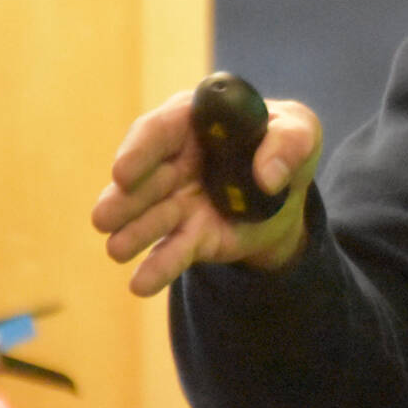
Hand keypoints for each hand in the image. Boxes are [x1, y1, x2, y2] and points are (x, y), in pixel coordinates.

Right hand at [90, 87, 322, 295]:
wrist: (289, 196)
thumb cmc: (287, 147)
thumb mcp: (302, 132)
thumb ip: (290, 142)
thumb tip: (269, 177)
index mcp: (196, 122)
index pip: (160, 129)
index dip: (139, 149)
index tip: (123, 172)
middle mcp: (176, 161)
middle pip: (144, 178)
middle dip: (124, 198)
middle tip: (104, 217)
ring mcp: (176, 200)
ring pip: (150, 217)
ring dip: (132, 233)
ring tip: (117, 249)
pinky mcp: (188, 235)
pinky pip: (171, 251)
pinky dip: (156, 268)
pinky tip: (140, 285)